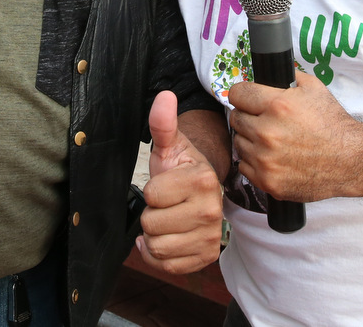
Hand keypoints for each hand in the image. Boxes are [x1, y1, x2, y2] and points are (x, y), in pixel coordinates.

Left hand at [137, 91, 223, 273]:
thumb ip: (163, 123)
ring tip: (165, 219)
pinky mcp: (206, 256)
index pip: (151, 196)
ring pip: (157, 247)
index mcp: (202, 180)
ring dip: (153, 235)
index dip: (151, 190)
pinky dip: (158, 255)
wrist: (199, 190)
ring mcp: (211, 236)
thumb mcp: (169, 144)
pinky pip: (168, 265)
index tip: (166, 184)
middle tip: (165, 203)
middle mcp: (211, 211)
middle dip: (150, 214)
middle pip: (152, 225)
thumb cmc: (180, 168)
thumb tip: (164, 96)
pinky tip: (166, 238)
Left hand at [228, 73, 362, 201]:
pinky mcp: (267, 181)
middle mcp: (267, 132)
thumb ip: (287, 76)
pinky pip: (244, 166)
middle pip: (235, 118)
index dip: (244, 94)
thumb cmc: (333, 124)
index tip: (248, 99)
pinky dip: (254, 162)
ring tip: (271, 141)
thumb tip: (267, 72)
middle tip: (264, 121)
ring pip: (239, 143)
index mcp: (276, 105)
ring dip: (250, 140)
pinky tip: (272, 158)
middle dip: (248, 116)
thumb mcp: (314, 88)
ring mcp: (265, 159)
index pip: (237, 93)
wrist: (351, 161)